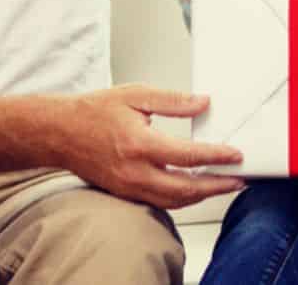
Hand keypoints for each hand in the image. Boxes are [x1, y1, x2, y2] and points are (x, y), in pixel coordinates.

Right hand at [55, 84, 243, 208]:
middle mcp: (135, 171)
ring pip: (173, 200)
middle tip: (237, 180)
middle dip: (216, 186)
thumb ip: (173, 100)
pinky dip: (180, 199)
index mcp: (139, 144)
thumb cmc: (93, 111)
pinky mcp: (124, 193)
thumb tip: (203, 103)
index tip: (235, 154)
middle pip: (186, 188)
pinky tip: (192, 189)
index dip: (216, 156)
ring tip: (221, 185)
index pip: (188, 156)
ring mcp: (128, 186)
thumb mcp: (136, 94)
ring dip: (201, 196)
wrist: (59, 132)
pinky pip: (158, 202)